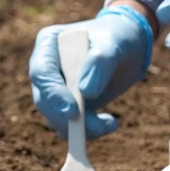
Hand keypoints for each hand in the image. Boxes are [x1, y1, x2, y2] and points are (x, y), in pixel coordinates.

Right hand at [29, 5, 152, 139]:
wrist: (128, 49)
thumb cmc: (119, 39)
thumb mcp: (114, 46)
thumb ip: (100, 64)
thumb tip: (86, 92)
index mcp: (49, 44)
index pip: (42, 72)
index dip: (54, 94)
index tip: (73, 111)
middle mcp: (46, 67)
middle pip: (44, 99)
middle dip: (67, 117)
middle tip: (96, 126)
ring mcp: (54, 88)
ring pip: (55, 117)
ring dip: (80, 128)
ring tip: (110, 123)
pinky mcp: (66, 105)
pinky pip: (68, 125)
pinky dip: (87, 131)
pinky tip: (109, 123)